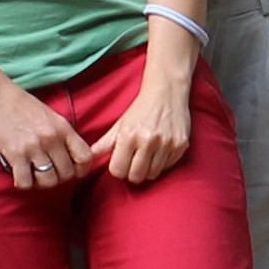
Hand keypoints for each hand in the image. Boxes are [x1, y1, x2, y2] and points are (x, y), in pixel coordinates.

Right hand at [0, 83, 96, 191]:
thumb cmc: (24, 106)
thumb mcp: (52, 117)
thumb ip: (64, 136)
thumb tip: (74, 158)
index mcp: (64, 128)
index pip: (85, 157)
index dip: (82, 170)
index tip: (73, 171)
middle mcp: (52, 138)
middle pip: (67, 174)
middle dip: (59, 178)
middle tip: (47, 173)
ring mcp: (34, 147)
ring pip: (48, 181)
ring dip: (41, 183)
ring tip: (33, 175)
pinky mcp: (15, 154)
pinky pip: (25, 182)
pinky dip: (23, 183)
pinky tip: (20, 175)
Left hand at [101, 55, 195, 185]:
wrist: (167, 92)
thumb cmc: (141, 109)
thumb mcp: (120, 125)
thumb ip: (104, 144)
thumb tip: (88, 160)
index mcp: (129, 135)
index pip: (118, 170)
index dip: (118, 169)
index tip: (122, 162)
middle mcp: (148, 140)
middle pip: (136, 177)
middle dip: (132, 173)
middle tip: (134, 162)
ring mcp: (166, 144)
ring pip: (153, 175)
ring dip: (148, 169)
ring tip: (147, 156)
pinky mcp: (180, 145)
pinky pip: (168, 167)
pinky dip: (162, 163)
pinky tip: (160, 151)